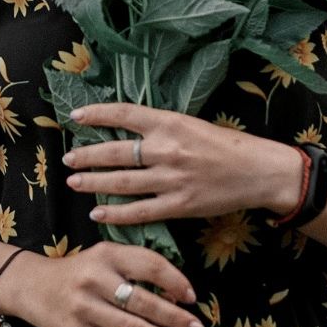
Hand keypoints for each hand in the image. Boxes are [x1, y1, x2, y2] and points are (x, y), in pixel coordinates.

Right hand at [2, 243, 205, 326]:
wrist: (30, 285)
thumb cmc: (78, 272)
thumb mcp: (103, 257)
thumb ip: (134, 268)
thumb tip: (176, 295)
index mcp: (107, 254)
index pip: (150, 265)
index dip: (175, 281)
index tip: (191, 297)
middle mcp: (95, 278)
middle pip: (143, 300)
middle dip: (175, 318)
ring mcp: (83, 307)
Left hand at [65, 102, 303, 223]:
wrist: (259, 171)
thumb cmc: (227, 144)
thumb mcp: (192, 124)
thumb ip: (161, 128)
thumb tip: (126, 131)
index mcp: (170, 122)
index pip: (123, 114)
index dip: (96, 114)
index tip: (75, 117)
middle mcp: (167, 148)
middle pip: (115, 152)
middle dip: (86, 156)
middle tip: (68, 159)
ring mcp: (172, 178)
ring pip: (122, 182)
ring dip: (93, 183)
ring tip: (74, 183)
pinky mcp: (179, 204)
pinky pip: (140, 211)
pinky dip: (116, 213)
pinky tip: (98, 212)